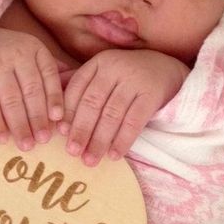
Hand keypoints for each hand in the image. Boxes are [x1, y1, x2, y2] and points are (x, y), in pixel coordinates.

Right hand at [0, 28, 63, 149]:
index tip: (58, 119)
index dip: (54, 97)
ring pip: (11, 99)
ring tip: (26, 144)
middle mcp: (18, 55)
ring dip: (19, 124)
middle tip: (43, 139)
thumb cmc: (16, 55)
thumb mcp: (36, 55)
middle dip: (38, 117)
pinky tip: (2, 138)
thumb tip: (76, 97)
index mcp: (37, 51)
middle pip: (31, 90)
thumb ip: (53, 74)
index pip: (49, 75)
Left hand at [59, 49, 189, 165]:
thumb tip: (56, 119)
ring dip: (100, 140)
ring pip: (112, 114)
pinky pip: (134, 121)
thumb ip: (83, 89)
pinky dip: (123, 140)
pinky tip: (114, 155)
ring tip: (90, 160)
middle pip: (93, 102)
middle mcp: (115, 68)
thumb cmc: (127, 77)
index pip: (78, 88)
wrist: (167, 68)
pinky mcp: (152, 94)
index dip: (68, 111)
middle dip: (81, 130)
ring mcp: (134, 80)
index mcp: (98, 63)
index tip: (60, 132)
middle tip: (72, 152)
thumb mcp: (105, 74)